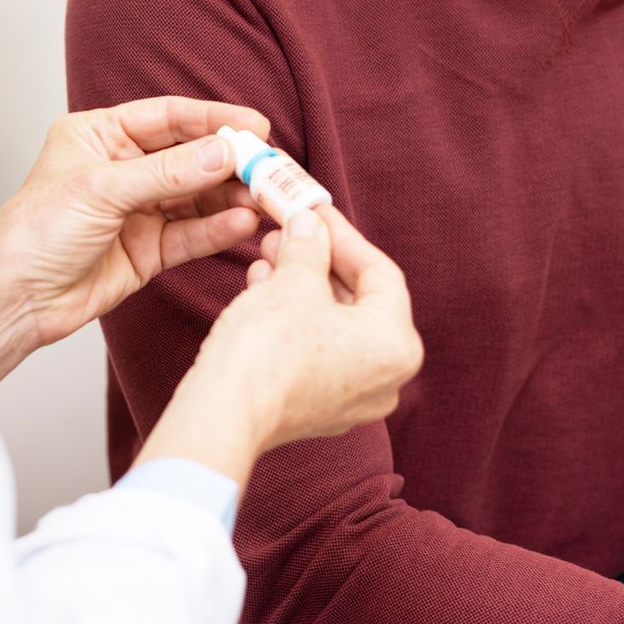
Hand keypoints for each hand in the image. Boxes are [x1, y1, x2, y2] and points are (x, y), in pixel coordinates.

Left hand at [0, 97, 270, 397]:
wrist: (14, 299)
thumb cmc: (33, 233)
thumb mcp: (101, 190)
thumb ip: (166, 172)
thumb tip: (222, 153)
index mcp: (99, 135)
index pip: (168, 118)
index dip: (213, 120)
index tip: (255, 126)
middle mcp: (121, 169)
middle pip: (190, 157)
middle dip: (231, 162)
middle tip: (272, 167)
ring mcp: (137, 210)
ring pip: (197, 197)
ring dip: (232, 196)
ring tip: (267, 198)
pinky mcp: (147, 250)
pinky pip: (191, 234)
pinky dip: (218, 229)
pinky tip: (243, 223)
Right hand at [138, 205, 423, 487]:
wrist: (226, 412)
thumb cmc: (269, 348)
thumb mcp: (293, 280)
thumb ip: (310, 246)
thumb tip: (309, 225)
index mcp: (396, 344)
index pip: (379, 272)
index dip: (343, 234)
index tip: (316, 211)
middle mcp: (385, 378)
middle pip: (357, 299)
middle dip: (319, 260)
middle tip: (290, 230)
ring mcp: (352, 399)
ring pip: (334, 324)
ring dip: (302, 285)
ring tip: (268, 255)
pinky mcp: (318, 409)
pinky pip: (317, 350)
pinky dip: (295, 318)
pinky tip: (263, 289)